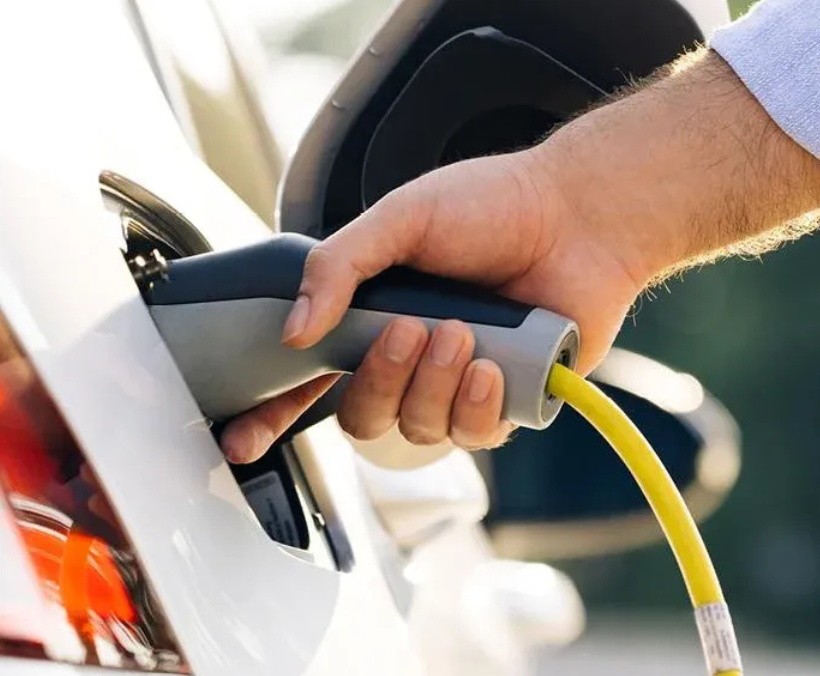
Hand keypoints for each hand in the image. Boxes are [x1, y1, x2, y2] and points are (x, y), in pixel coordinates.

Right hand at [220, 50, 819, 462]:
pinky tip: (493, 365)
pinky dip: (476, 403)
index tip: (241, 439)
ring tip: (464, 333)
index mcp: (371, 317)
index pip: (310, 380)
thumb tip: (295, 328)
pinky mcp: (504, 404)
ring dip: (434, 385)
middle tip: (411, 330)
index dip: (273, 415)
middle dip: (379, 381)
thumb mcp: (402, 217)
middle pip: (361, 417)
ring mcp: (455, 386)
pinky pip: (472, 436)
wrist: (578, 216)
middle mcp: (409, 361)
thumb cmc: (493, 205)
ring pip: (416, 431)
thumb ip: (339, 267)